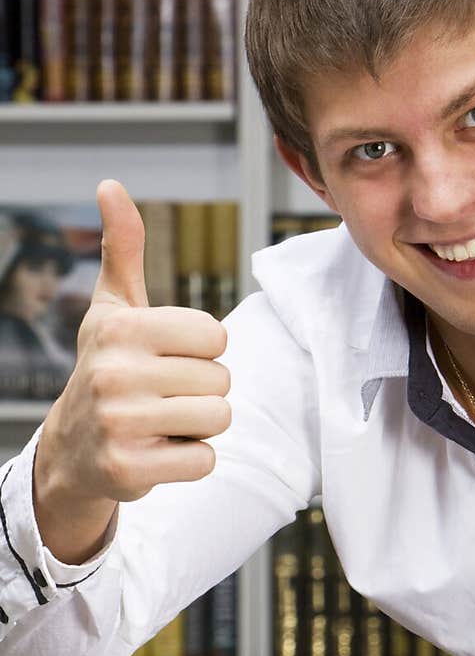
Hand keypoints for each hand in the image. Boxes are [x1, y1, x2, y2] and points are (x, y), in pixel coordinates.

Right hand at [33, 179, 231, 562]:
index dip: (204, 352)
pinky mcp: (129, 470)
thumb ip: (123, 249)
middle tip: (164, 398)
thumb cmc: (107, 369)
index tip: (169, 360)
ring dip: (201, 427)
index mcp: (121, 328)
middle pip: (221, 380)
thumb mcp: (113, 308)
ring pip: (219, 419)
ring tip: (164, 424)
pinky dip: (192, 460)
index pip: (216, 336)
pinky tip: (160, 452)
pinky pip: (205, 461)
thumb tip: (110, 185)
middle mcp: (115, 374)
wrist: (73, 450)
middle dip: (203, 392)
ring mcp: (120, 424)